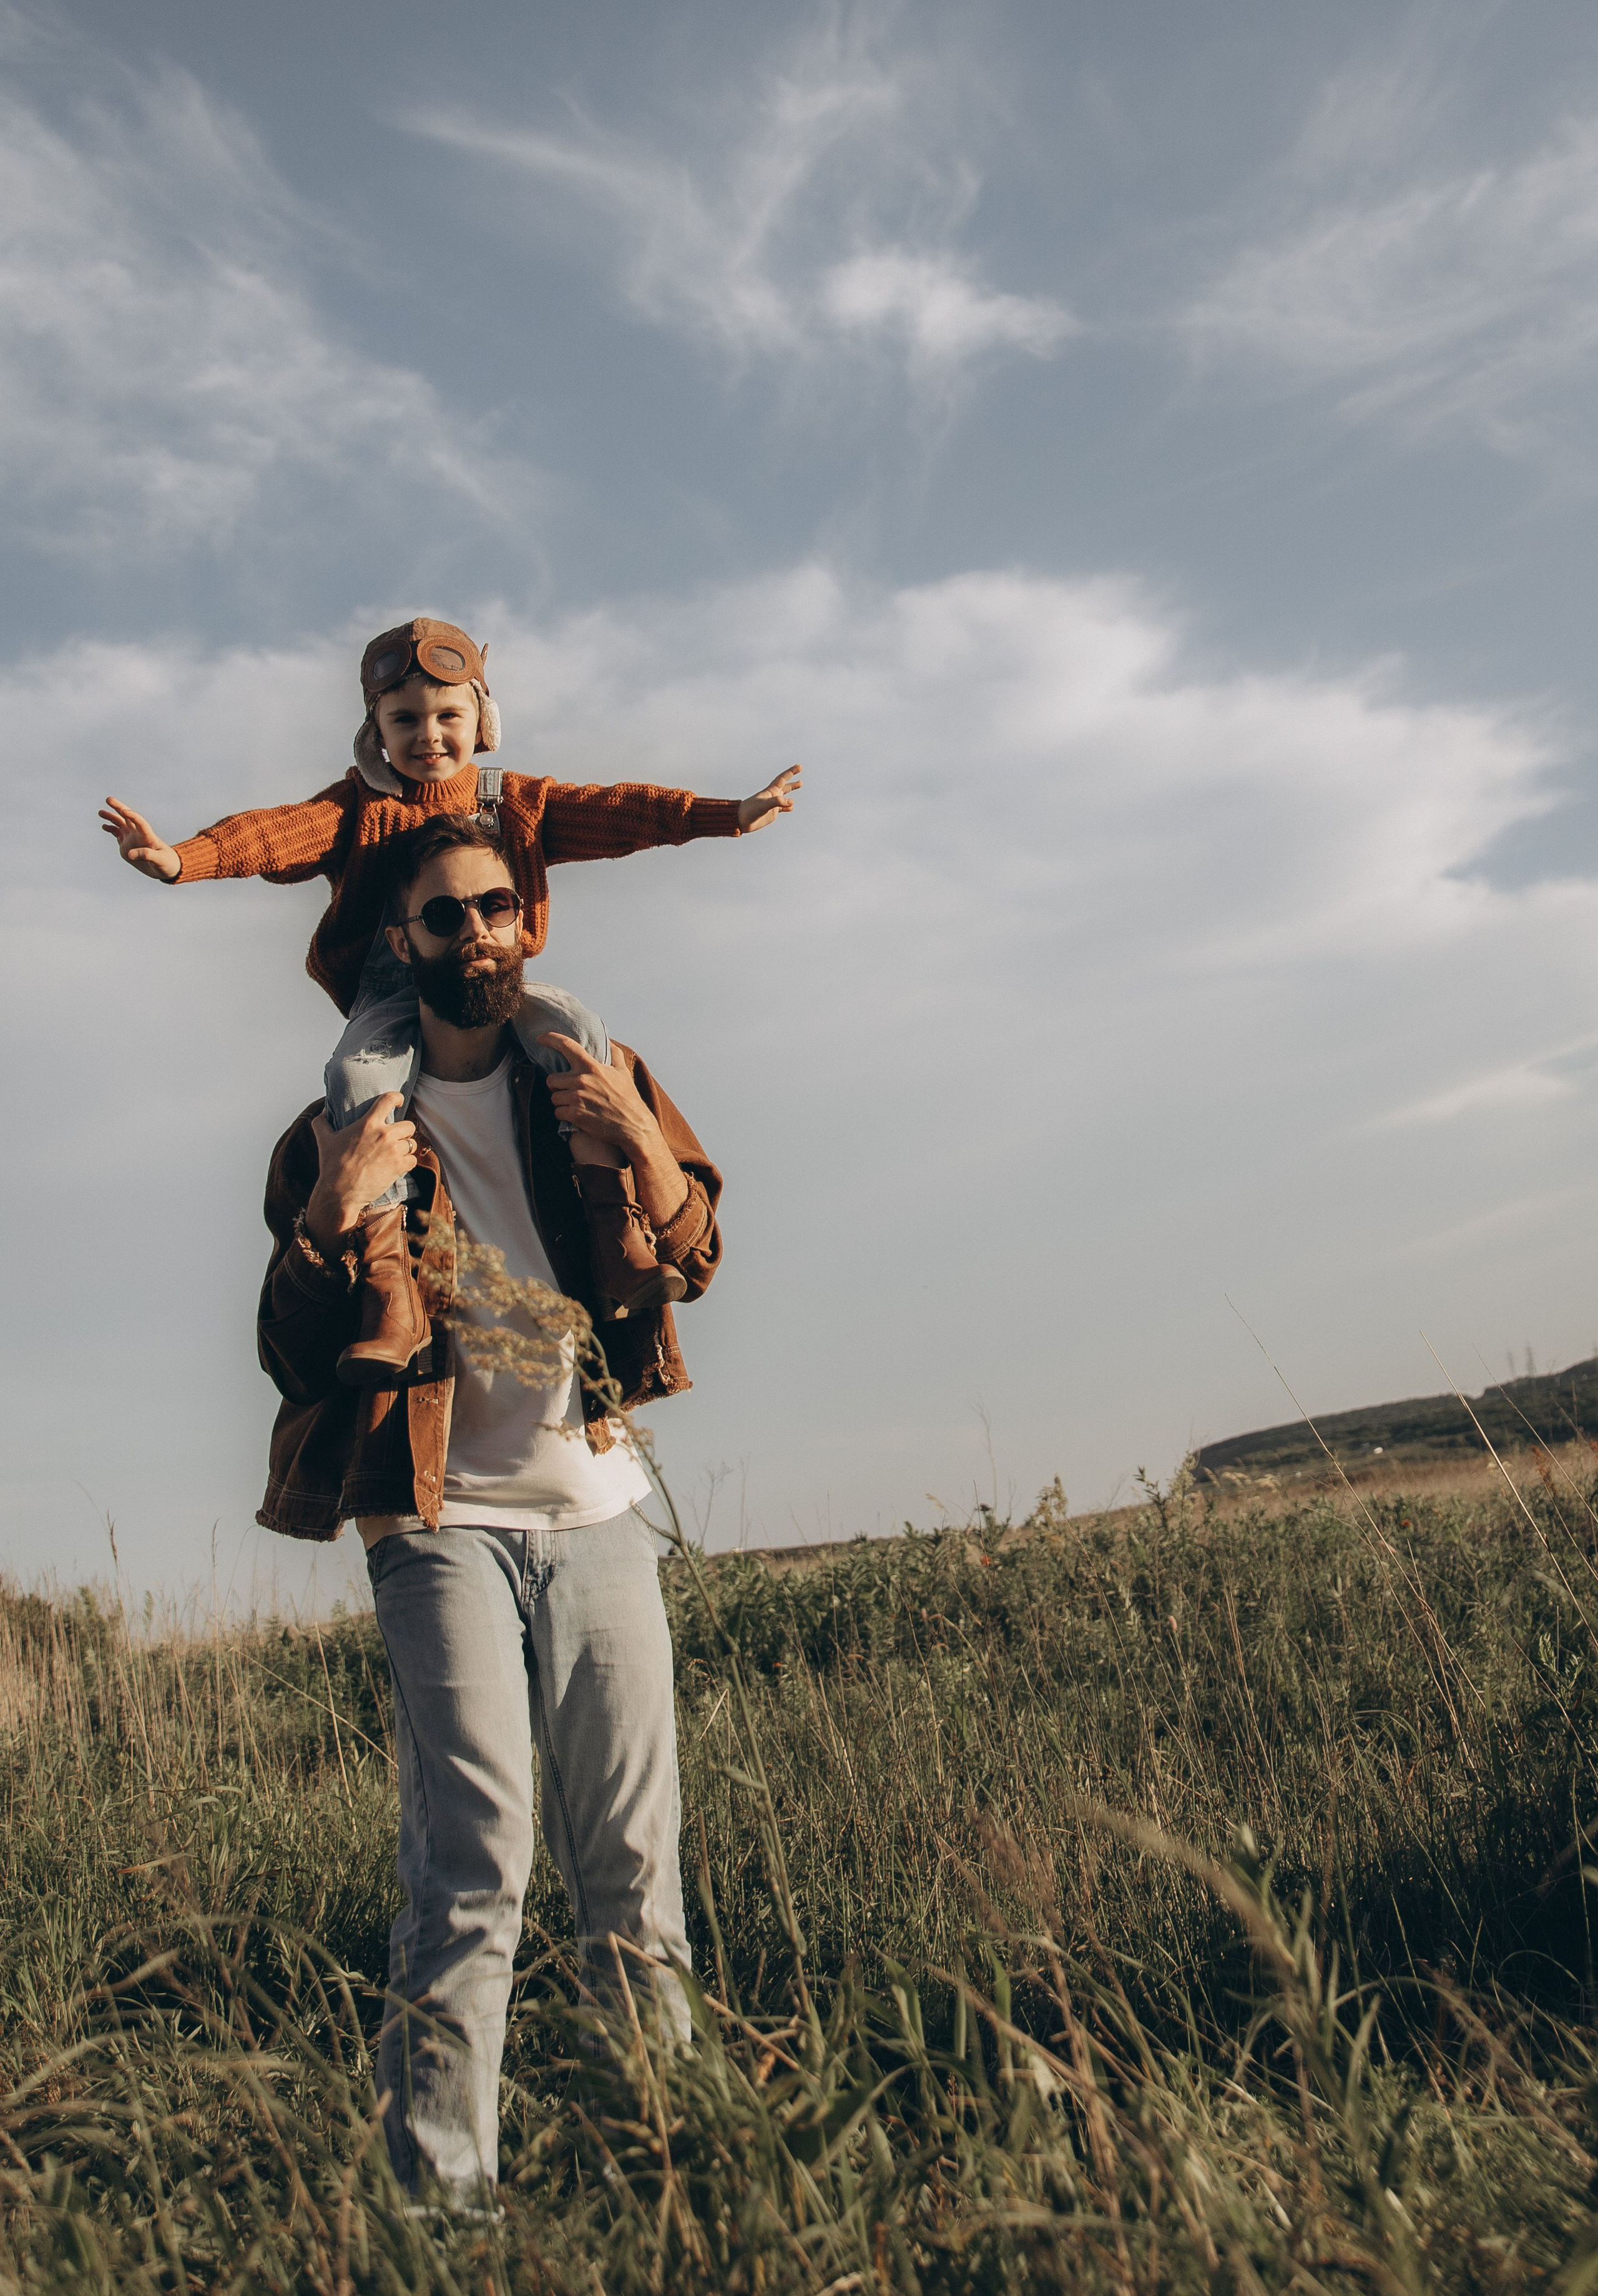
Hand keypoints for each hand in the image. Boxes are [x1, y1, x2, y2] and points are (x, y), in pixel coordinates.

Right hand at [100, 797, 180, 880]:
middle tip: (108, 799)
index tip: (123, 811)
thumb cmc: (166, 863)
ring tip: (100, 812)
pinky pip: (117, 834)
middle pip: (128, 818)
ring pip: (120, 824)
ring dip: (111, 817)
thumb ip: (146, 855)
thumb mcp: (159, 860)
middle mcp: (138, 834)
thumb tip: (130, 854)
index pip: (140, 822)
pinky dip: (111, 829)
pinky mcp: (126, 845)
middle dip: (119, 808)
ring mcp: (132, 838)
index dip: (133, 816)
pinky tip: (104, 826)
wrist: (165, 868)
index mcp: (148, 836)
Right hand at [304, 1093, 417, 1253]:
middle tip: (395, 1139)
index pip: (388, 1100)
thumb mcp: (324, 1139)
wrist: (340, 1192)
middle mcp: (384, 1134)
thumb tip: (322, 1110)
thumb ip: (322, 1122)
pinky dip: (407, 1163)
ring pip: (412, 1143)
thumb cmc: (331, 1165)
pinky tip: (397, 1166)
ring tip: (394, 1155)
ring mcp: (393, 1151)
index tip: (399, 1101)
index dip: (397, 1098)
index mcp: (367, 1123)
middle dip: (403, 1132)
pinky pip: (412, 1160)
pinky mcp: (398, 1167)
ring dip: (405, 1149)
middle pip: (408, 1125)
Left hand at [539, 1035, 657, 1155]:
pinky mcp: (575, 1115)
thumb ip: (614, 1054)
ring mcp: (577, 1098)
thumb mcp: (623, 1072)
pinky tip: (575, 1115)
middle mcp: (582, 1080)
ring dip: (561, 1102)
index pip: (567, 1046)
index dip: (550, 1039)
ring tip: (575, 1104)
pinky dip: (564, 1115)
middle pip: (552, 1079)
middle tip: (568, 1091)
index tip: (540, 1038)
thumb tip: (609, 1041)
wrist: (633, 1125)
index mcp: (592, 1067)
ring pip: (554, 1097)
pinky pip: (557, 1112)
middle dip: (557, 1086)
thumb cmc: (628, 1099)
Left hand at [737, 764, 801, 833]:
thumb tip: (792, 802)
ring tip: (800, 784)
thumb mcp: (764, 805)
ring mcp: (772, 805)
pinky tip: (791, 807)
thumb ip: (778, 802)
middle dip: (793, 778)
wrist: (741, 820)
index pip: (783, 778)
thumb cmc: (750, 810)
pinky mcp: (772, 813)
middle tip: (800, 769)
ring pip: (785, 796)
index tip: (799, 766)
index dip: (791, 772)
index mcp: (770, 791)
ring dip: (792, 789)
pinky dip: (788, 807)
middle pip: (785, 785)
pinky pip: (783, 808)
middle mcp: (772, 796)